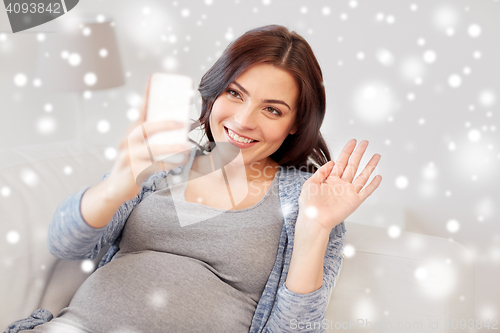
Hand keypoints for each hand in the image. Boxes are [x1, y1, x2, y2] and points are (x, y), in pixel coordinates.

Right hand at [105, 75, 189, 202]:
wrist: (114, 188)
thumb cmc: (132, 164)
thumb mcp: (138, 147)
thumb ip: (152, 137)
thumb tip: (179, 126)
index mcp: (131, 132)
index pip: (139, 111)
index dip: (146, 96)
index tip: (153, 80)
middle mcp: (127, 141)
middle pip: (145, 128)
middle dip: (165, 124)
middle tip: (182, 122)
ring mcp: (128, 157)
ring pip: (152, 150)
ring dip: (171, 148)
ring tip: (186, 147)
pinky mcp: (132, 172)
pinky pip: (154, 167)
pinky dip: (169, 164)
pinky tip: (180, 162)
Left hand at [298, 139, 381, 232]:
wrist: (314, 220)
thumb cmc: (309, 205)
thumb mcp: (311, 183)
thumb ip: (321, 172)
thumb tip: (331, 162)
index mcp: (330, 180)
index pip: (341, 162)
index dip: (347, 151)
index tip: (353, 142)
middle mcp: (341, 185)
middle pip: (353, 165)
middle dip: (359, 153)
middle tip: (365, 143)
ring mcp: (349, 193)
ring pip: (362, 176)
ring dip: (370, 166)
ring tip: (376, 156)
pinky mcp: (354, 201)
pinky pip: (366, 191)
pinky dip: (373, 184)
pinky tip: (378, 177)